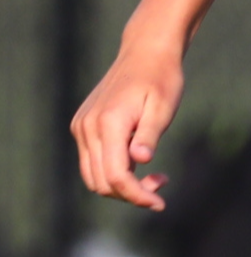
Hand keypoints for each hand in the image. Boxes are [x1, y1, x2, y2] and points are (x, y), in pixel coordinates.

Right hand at [71, 44, 184, 209]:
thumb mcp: (163, 108)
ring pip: (94, 176)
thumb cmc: (161, 80)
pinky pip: (93, 162)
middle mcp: (88, 127)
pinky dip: (113, 171)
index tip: (160, 204)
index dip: (137, 196)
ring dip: (122, 185)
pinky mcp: (83, 126)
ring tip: (153, 176)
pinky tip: (138, 161)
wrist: (145, 53)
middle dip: (131, 193)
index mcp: (108, 123)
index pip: (116, 176)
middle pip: (101, 182)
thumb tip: (140, 160)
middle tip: (161, 183)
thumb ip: (149, 135)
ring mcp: (82, 127)